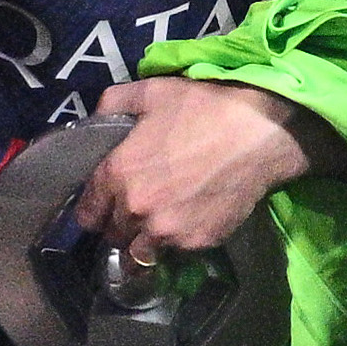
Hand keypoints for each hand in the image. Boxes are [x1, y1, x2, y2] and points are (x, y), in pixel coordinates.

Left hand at [77, 76, 321, 256]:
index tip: (104, 206)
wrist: (260, 132)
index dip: (93, 209)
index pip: (86, 213)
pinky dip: (177, 243)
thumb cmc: (205, 108)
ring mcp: (166, 230)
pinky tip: (189, 222)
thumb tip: (98, 116)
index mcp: (118, 173)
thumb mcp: (154, 91)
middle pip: (112, 235)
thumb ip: (115, 102)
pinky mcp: (196, 242)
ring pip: (139, 253)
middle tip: (136, 211)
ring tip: (158, 228)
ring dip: (143, 243)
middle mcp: (135, 208)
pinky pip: (174, 252)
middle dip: (120, 225)